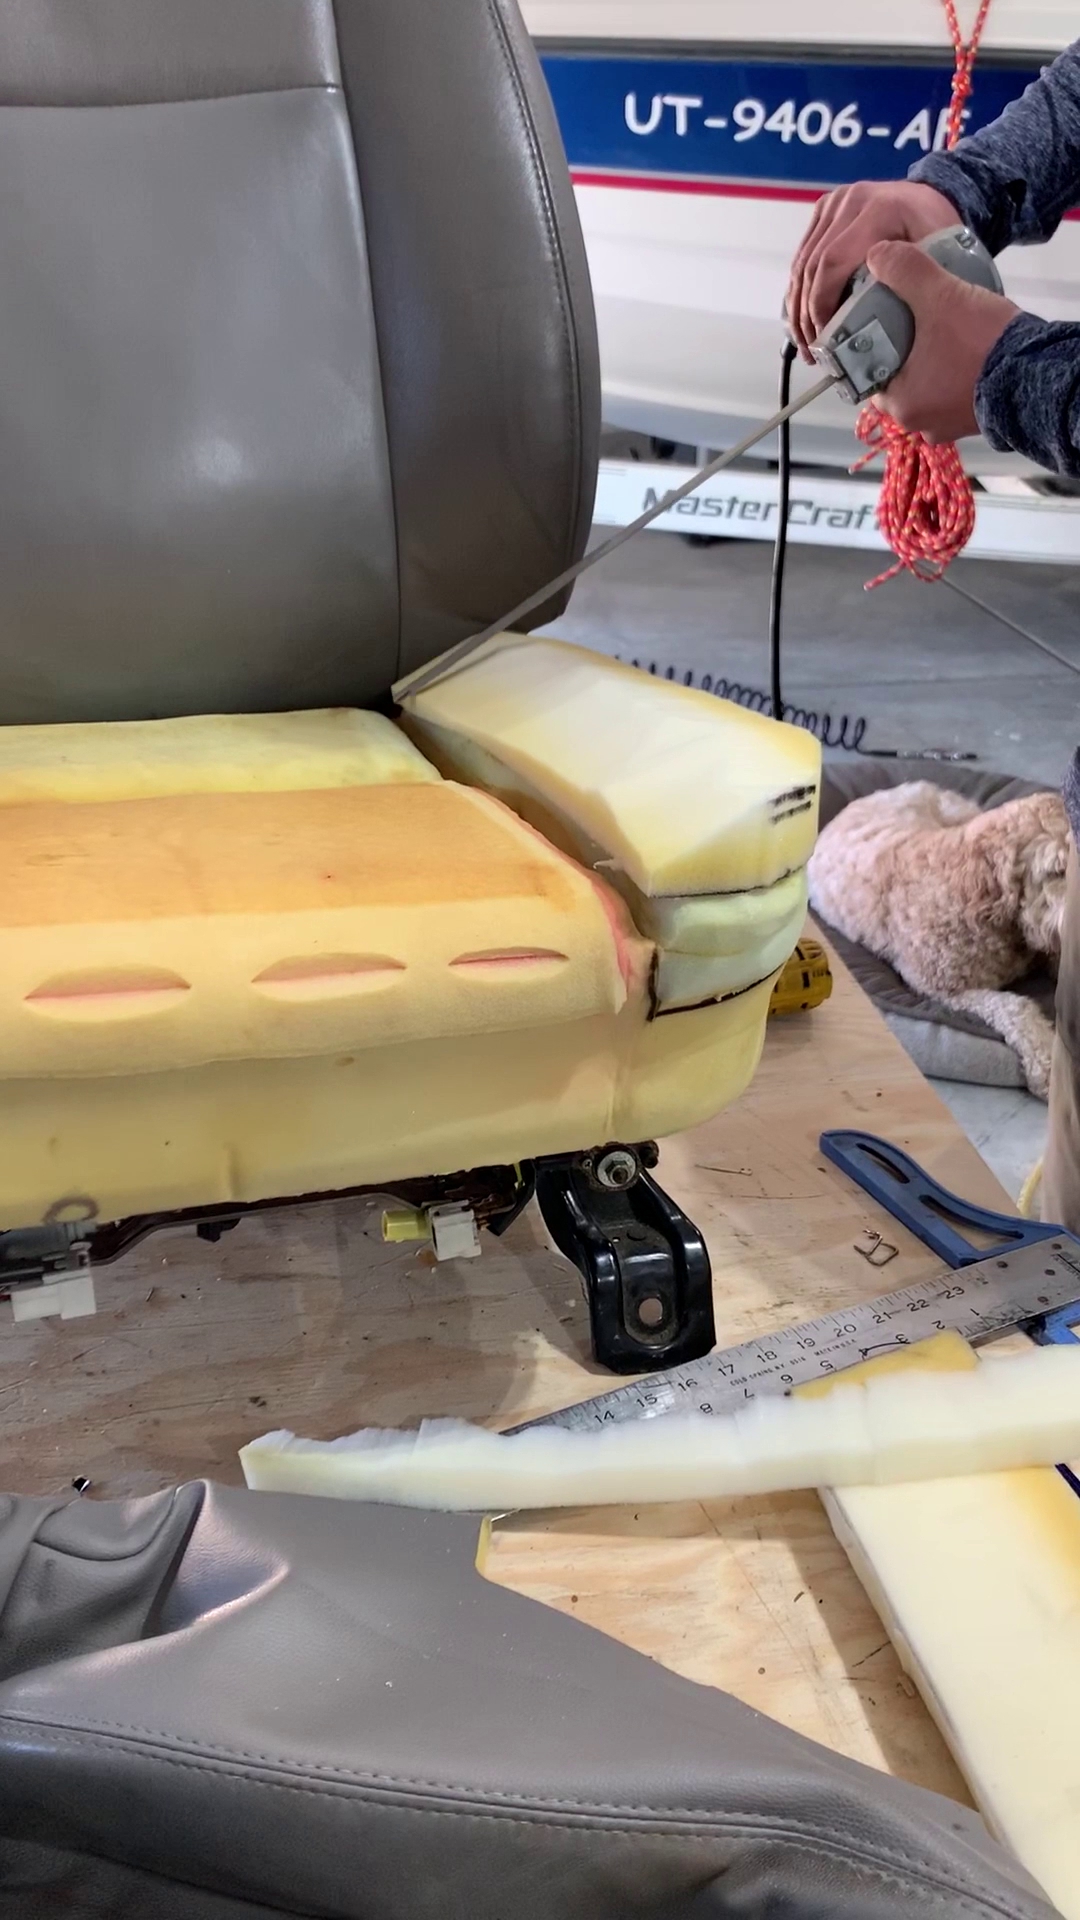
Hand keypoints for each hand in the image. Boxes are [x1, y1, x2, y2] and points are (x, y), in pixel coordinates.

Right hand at [788, 179, 960, 359]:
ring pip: (801, 263)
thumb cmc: (937, 233)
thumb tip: (867, 317)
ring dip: (797, 308)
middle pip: (811, 265)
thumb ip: (909, 278)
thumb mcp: (937, 254)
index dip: (821, 304)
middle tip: (812, 352)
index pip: (833, 262)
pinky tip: (802, 320)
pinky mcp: (823, 211)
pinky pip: (801, 256)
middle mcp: (849, 201)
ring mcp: (833, 203)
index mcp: (878, 210)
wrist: (928, 198)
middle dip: (806, 314)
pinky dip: (798, 291)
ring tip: (804, 343)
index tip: (826, 339)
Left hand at [865, 238, 1019, 442]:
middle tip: (917, 321)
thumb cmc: (980, 343)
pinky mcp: (974, 420)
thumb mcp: (940, 296)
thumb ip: (905, 272)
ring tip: (943, 331)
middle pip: (899, 379)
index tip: (886, 322)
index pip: (871, 373)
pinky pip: (953, 393)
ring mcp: (948, 425)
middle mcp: (920, 424)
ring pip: (927, 386)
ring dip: (932, 361)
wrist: (1037, 372)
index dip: (876, 344)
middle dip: (905, 351)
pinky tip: (963, 349)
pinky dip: (954, 373)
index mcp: (900, 404)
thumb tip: (876, 255)